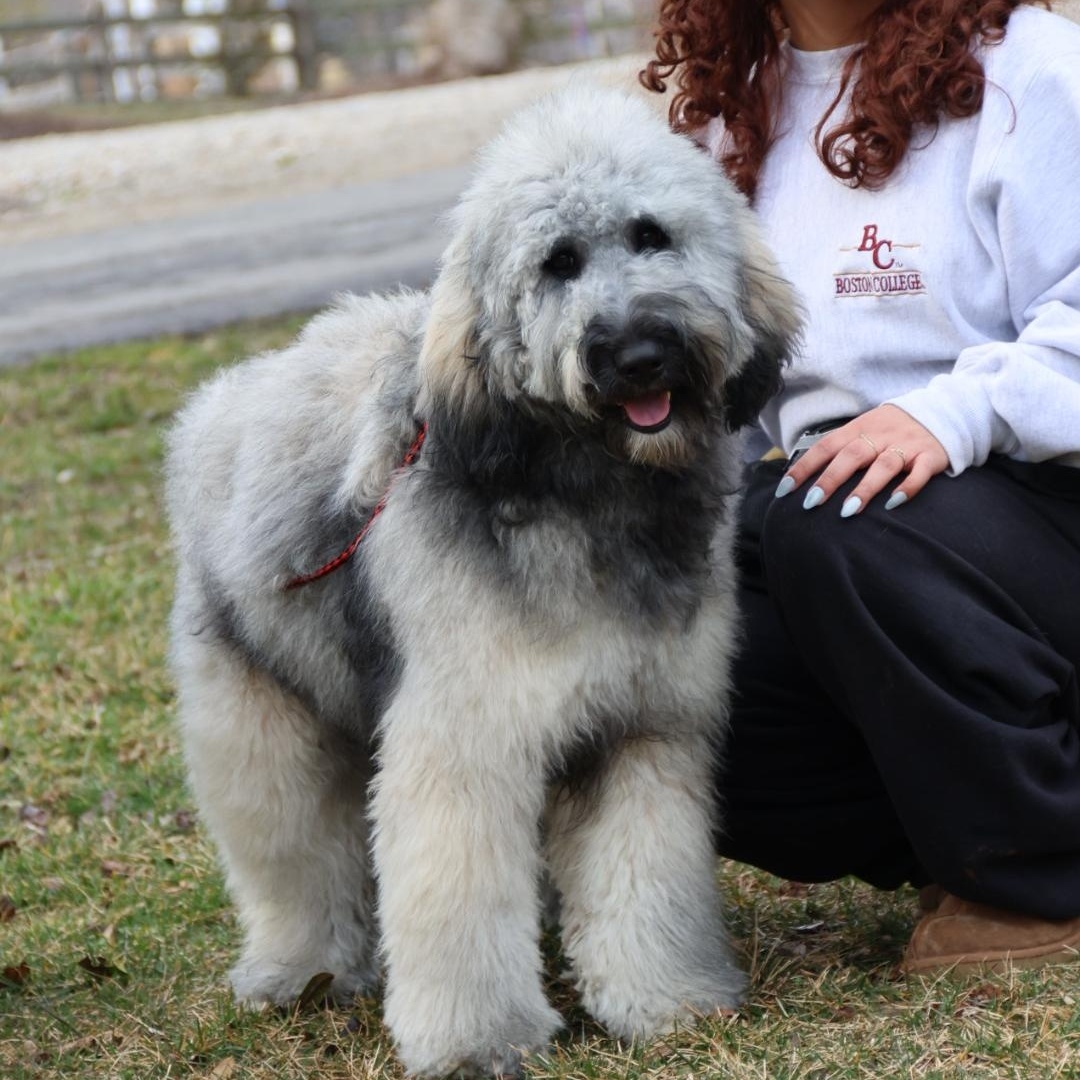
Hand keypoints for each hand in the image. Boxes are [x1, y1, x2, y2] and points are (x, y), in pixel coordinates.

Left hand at [775, 404, 949, 514]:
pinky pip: (920, 473)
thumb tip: (803, 472)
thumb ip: (840, 447)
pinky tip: (893, 504)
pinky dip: (908, 488)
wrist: (944, 410)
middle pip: (852, 456)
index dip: (805, 467)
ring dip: (865, 488)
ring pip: (883, 466)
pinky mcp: (931, 456)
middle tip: (811, 503)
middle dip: (830, 480)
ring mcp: (906, 446)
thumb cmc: (892, 427)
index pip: (826, 446)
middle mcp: (881, 435)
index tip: (785, 489)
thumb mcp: (864, 428)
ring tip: (848, 511)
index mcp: (859, 428)